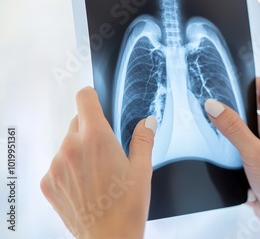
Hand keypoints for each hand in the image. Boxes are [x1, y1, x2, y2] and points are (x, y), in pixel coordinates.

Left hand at [40, 87, 155, 238]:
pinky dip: (69, 169)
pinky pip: (57, 164)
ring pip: (67, 144)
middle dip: (91, 130)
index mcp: (96, 137)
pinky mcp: (47, 182)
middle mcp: (71, 147)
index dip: (93, 98)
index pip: (84, 98)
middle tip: (107, 152)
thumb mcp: (142, 169)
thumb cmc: (127, 206)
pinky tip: (85, 185)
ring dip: (79, 150)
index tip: (97, 103)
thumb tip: (148, 122)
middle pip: (77, 122)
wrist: (108, 237)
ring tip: (97, 173)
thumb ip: (143, 139)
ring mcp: (56, 165)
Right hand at [204, 78, 259, 217]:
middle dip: (238, 112)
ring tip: (227, 139)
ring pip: (252, 127)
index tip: (226, 87)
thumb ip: (232, 128)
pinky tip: (231, 154)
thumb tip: (213, 105)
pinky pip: (251, 143)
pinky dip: (240, 146)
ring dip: (238, 132)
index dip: (247, 84)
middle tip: (220, 114)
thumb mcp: (253, 153)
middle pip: (256, 107)